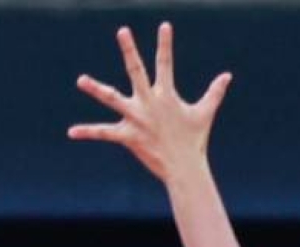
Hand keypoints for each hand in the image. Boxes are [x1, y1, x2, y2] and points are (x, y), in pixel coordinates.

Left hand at [68, 22, 231, 182]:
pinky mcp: (128, 136)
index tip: (164, 25)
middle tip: (122, 30)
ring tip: (80, 80)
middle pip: (137, 71)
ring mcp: (137, 119)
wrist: (184, 168)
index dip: (165, 44)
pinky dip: (88, 132)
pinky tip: (71, 132)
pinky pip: (104, 133)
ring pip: (113, 99)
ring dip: (96, 89)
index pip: (165, 64)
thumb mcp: (205, 114)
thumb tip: (228, 76)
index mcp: (166, 95)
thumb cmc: (194, 141)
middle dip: (130, 50)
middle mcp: (149, 103)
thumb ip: (214, 92)